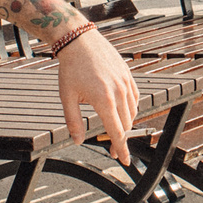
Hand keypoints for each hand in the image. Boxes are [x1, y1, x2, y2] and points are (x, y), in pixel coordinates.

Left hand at [55, 26, 138, 163]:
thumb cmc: (70, 69)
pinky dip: (131, 108)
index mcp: (104, 101)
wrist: (79, 40)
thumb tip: (78, 141)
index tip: (125, 161)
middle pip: (126, 124)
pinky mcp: (128, 74)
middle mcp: (118, 92)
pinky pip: (135, 97)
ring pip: (132, 112)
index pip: (117, 132)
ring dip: (126, 124)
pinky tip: (123, 111)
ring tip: (115, 129)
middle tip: (111, 148)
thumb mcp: (67, 97)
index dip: (121, 149)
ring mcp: (125, 82)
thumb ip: (73, 121)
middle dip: (120, 139)